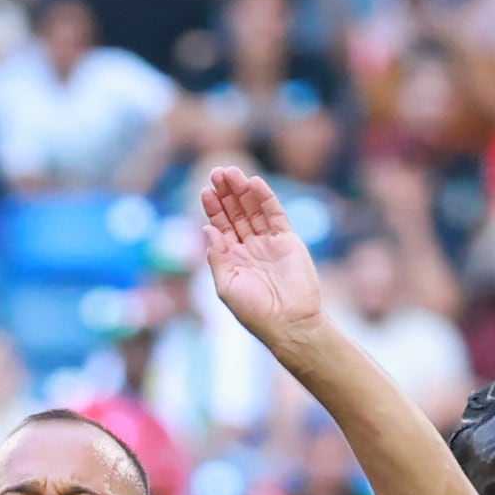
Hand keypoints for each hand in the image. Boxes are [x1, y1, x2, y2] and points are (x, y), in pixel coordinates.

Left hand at [201, 166, 325, 346]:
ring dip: (242, 191)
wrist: (289, 323)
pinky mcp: (287, 240)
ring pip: (253, 210)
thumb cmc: (255, 312)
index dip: (213, 208)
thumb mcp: (226, 286)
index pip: (220, 226)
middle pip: (235, 213)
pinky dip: (265, 198)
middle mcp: (249, 247)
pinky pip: (274, 215)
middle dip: (226, 193)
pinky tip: (254, 184)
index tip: (205, 190)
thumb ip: (217, 256)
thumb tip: (206, 228)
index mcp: (232, 258)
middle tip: (216, 172)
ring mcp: (268, 242)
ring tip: (231, 172)